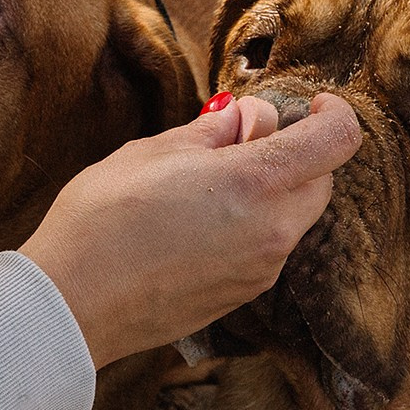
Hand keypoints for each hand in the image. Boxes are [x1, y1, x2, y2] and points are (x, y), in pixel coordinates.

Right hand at [20, 93, 362, 368]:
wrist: (72, 303)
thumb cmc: (102, 220)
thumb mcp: (152, 152)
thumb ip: (211, 133)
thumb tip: (241, 120)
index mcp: (255, 183)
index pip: (336, 141)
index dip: (332, 114)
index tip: (309, 106)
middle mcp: (272, 231)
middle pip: (321, 181)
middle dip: (295, 155)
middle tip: (237, 143)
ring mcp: (261, 270)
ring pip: (294, 218)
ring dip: (270, 193)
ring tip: (206, 186)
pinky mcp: (242, 296)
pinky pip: (267, 249)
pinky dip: (252, 227)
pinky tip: (198, 224)